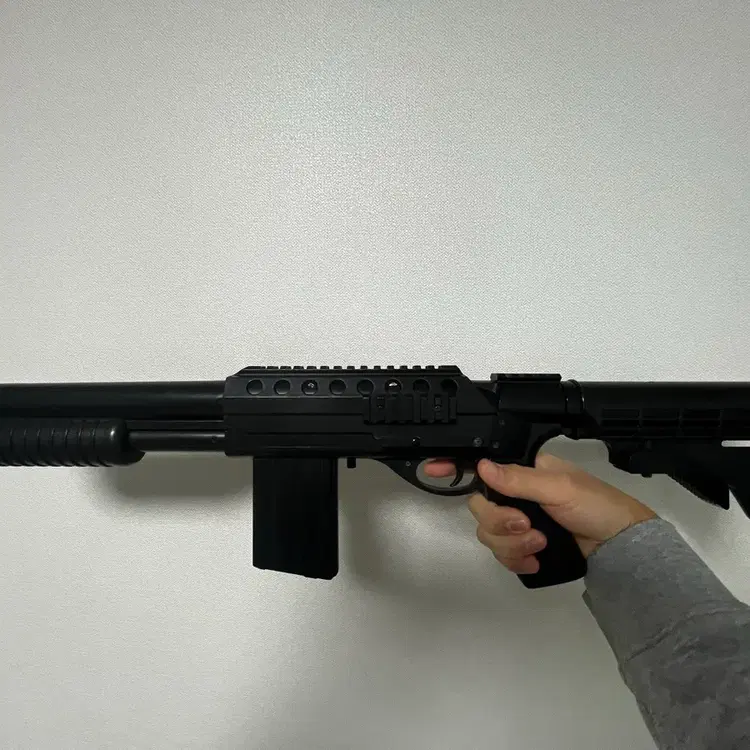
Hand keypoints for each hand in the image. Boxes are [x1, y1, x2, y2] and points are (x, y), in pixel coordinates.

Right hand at [425, 455, 655, 574]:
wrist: (620, 547)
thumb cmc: (597, 506)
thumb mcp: (560, 486)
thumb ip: (519, 479)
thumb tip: (484, 467)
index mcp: (523, 473)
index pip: (482, 467)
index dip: (454, 467)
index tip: (432, 469)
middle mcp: (517, 496)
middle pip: (480, 508)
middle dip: (501, 523)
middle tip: (526, 526)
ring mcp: (520, 523)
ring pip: (489, 535)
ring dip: (512, 544)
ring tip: (540, 544)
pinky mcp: (526, 547)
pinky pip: (502, 556)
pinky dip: (517, 559)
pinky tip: (537, 558)